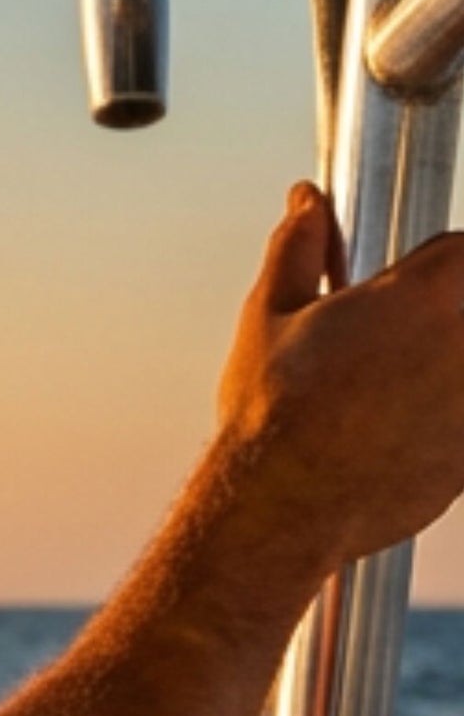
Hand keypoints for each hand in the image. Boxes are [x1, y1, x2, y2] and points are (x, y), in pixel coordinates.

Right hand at [213, 182, 463, 579]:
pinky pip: (459, 422)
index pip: (460, 250)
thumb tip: (305, 204)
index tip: (397, 299)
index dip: (427, 272)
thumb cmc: (272, 419)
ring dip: (442, 373)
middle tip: (389, 353)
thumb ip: (297, 248)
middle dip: (439, 324)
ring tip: (387, 400)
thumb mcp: (270, 316)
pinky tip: (394, 439)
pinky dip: (441, 426)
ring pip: (462, 368)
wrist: (277, 510)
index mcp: (434, 288)